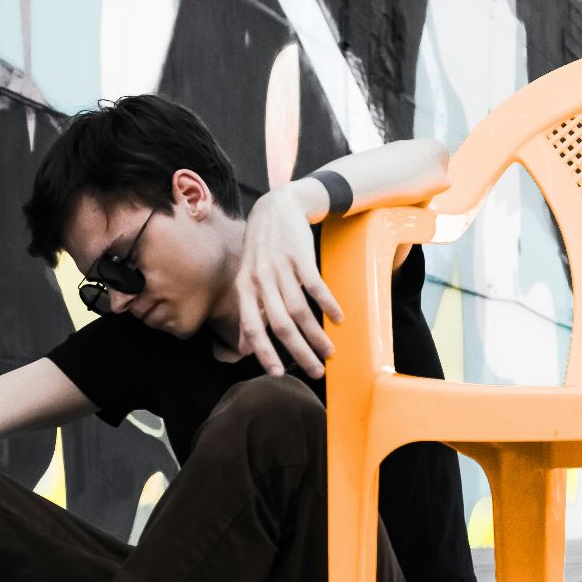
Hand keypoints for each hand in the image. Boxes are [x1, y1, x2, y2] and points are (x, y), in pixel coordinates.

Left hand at [232, 187, 344, 377]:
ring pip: (300, 310)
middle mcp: (260, 279)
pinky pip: (315, 286)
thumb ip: (248, 313)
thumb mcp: (247, 279)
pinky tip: (339, 319)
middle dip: (300, 352)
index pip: (252, 327)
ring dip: (317, 335)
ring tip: (329, 351)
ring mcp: (280, 266)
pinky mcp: (299, 255)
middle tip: (316, 372)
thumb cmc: (262, 249)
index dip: (264, 352)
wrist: (276, 207)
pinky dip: (328, 305)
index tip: (278, 374)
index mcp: (245, 288)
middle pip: (281, 324)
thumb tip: (243, 349)